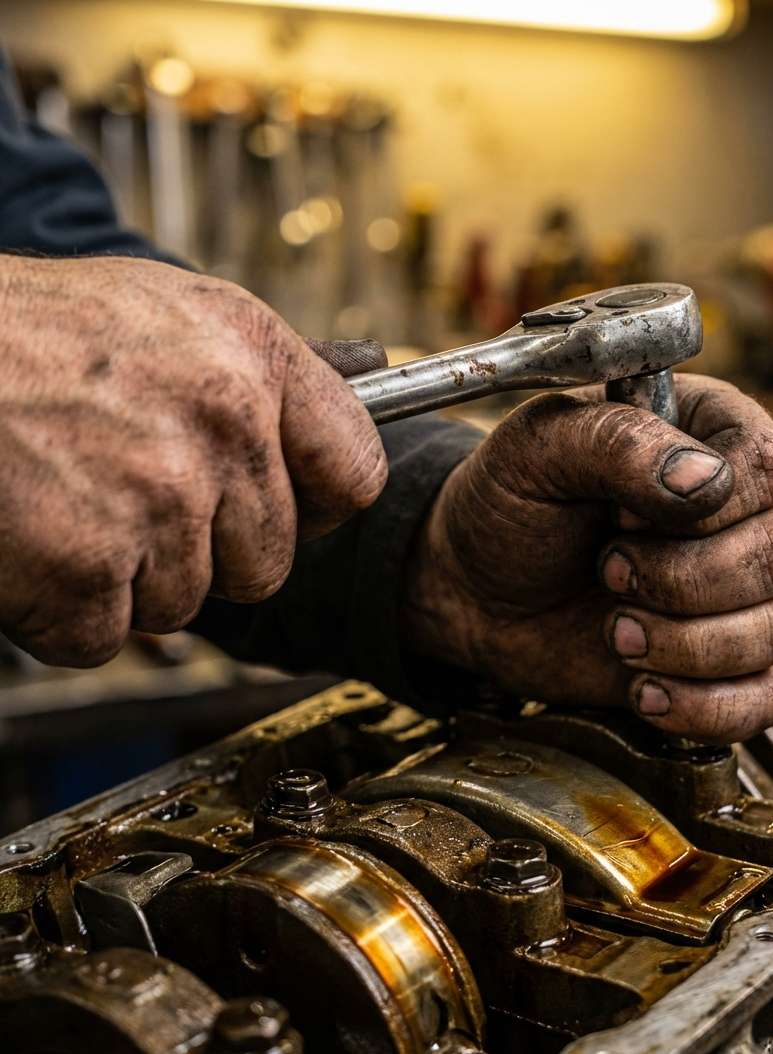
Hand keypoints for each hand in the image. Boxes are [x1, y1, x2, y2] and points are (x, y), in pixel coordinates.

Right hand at [0, 255, 386, 665]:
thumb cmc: (21, 334)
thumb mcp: (162, 313)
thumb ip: (249, 381)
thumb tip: (323, 443)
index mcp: (251, 354)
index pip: (355, 473)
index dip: (318, 507)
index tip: (291, 512)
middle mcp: (221, 424)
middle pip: (266, 562)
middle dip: (204, 553)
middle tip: (128, 497)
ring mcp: (157, 497)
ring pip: (185, 602)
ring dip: (126, 576)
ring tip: (66, 499)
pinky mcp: (86, 565)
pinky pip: (105, 636)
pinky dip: (61, 611)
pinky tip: (30, 540)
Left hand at [404, 375, 772, 743]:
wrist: (471, 591)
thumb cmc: (507, 507)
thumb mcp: (538, 449)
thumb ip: (618, 442)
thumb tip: (708, 482)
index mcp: (707, 437)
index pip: (768, 467)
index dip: (704, 508)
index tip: (621, 517)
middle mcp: (739, 514)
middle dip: (683, 581)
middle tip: (607, 574)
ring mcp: (736, 593)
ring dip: (690, 646)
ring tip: (613, 632)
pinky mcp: (720, 664)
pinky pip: (766, 699)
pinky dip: (707, 707)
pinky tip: (644, 691)